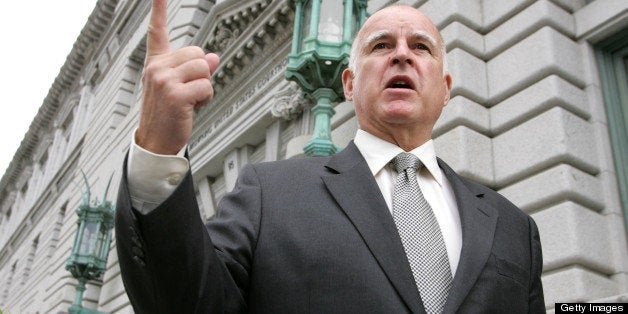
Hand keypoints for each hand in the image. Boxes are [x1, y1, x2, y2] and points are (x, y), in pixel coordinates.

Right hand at [136, 0, 219, 154]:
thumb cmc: (167, 115)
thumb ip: (194, 70)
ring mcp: (164, 80)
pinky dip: (206, 99)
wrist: (156, 142)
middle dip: (202, 74)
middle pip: (198, 53)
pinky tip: (192, 108)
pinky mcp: (175, 95)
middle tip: (189, 92)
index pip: (156, 31)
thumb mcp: (179, 88)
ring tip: (190, 101)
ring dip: (205, 87)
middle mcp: (157, 68)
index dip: (158, 9)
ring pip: (204, 69)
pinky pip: (207, 87)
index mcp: (156, 63)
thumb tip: (215, 57)